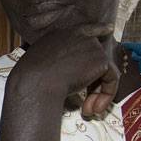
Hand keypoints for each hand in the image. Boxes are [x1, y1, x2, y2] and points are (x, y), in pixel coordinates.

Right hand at [6, 23, 120, 119]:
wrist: (35, 83)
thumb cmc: (29, 79)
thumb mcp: (38, 64)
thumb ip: (53, 63)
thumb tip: (64, 77)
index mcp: (61, 35)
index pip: (86, 29)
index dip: (99, 30)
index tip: (108, 30)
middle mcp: (79, 36)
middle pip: (96, 57)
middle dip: (94, 83)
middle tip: (86, 106)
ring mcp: (92, 46)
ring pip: (103, 72)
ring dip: (96, 94)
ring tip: (87, 111)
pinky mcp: (101, 59)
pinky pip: (111, 80)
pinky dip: (105, 96)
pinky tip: (92, 108)